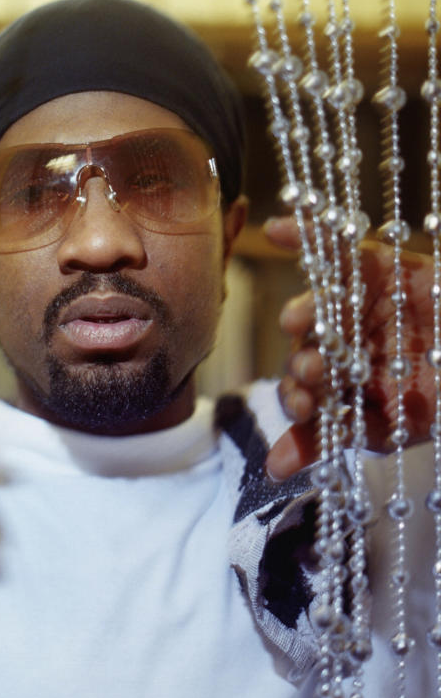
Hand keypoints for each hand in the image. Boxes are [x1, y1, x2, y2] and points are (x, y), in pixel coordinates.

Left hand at [264, 216, 437, 479]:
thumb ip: (326, 441)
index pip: (302, 389)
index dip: (297, 397)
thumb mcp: (387, 428)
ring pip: (320, 303)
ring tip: (298, 321)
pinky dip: (306, 233)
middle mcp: (338, 341)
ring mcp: (356, 304)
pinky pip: (338, 247)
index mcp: (336, 380)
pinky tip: (274, 228)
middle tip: (309, 371)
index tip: (303, 407)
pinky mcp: (379, 265)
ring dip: (305, 311)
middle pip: (307, 346)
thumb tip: (273, 469)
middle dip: (303, 361)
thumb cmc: (437, 401)